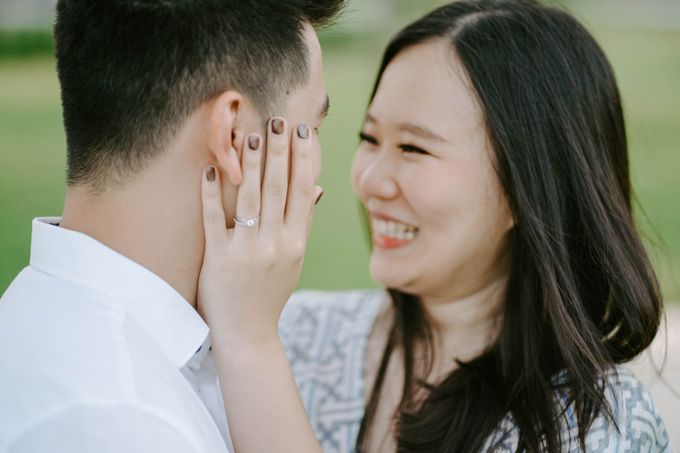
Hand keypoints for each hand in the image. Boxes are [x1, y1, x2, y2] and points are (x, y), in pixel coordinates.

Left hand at [196, 117, 323, 452]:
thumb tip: (316, 189)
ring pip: (251, 198)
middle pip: (280, 189)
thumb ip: (302, 224)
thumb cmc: (270, 293)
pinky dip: (213, 193)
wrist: (248, 334)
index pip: (303, 192)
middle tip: (277, 120)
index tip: (302, 132)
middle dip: (279, 152)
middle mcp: (275, 244)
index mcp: (296, 243)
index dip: (304, 159)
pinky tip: (212, 169)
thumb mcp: (294, 260)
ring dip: (251, 164)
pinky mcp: (218, 259)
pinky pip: (215, 220)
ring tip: (251, 134)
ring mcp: (247, 251)